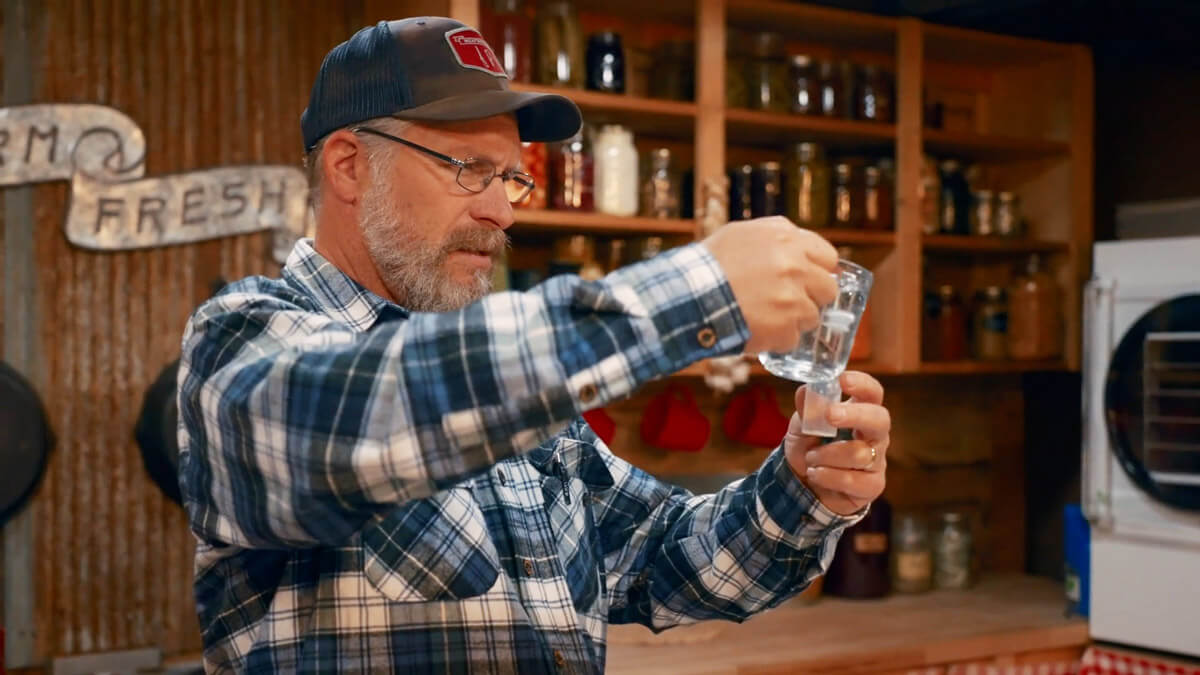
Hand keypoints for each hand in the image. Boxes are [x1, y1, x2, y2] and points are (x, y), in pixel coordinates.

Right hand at [701, 217, 838, 353]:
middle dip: (811, 297)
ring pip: (812, 317)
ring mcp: (793, 300)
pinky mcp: (784, 328)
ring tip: (765, 317)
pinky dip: (777, 339)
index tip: (809, 279)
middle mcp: (797, 268)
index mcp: (789, 241)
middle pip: (828, 289)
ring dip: (793, 321)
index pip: (828, 257)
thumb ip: (777, 233)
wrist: (690, 295)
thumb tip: (799, 241)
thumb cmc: (711, 263)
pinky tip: (756, 330)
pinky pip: (792, 339)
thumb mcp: (742, 232)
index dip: (818, 270)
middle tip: (788, 302)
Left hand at [784, 371, 889, 514]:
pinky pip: (853, 480)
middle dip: (855, 416)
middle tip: (830, 415)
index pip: (872, 392)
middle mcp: (874, 434)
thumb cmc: (809, 448)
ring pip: (859, 454)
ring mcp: (877, 460)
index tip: (843, 380)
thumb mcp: (801, 426)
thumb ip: (806, 409)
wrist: (804, 485)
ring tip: (811, 458)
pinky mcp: (873, 485)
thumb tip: (807, 390)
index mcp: (860, 411)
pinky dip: (827, 476)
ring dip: (826, 455)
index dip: (862, 384)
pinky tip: (815, 474)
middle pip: (880, 419)